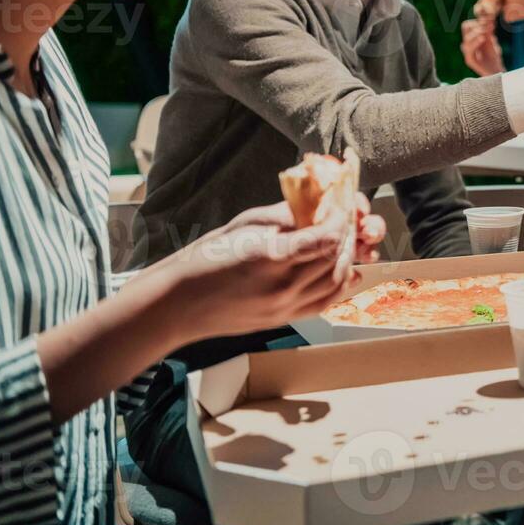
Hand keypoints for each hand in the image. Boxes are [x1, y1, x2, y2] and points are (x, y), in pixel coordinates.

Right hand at [168, 200, 385, 340]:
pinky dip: (340, 284)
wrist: (175, 305)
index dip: (340, 218)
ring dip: (346, 258)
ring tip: (343, 240)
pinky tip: (347, 270)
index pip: (325, 237)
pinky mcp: (283, 320)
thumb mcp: (244, 225)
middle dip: (347, 235)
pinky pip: (324, 302)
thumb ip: (284, 216)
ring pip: (336, 281)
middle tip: (347, 219)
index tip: (342, 205)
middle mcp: (282, 285)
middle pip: (335, 258)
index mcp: (270, 256)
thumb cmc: (203, 259)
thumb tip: (315, 204)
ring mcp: (284, 307)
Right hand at [461, 18, 503, 75]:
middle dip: (477, 24)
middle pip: (465, 27)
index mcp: (471, 39)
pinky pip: (469, 49)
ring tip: (487, 31)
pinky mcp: (469, 60)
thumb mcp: (492, 42)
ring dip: (478, 32)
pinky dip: (476, 42)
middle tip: (489, 25)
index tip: (490, 20)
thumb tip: (489, 18)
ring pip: (467, 37)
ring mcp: (467, 52)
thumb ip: (489, 32)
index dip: (478, 20)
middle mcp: (467, 44)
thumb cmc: (494, 58)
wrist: (496, 72)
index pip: (468, 25)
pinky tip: (483, 38)